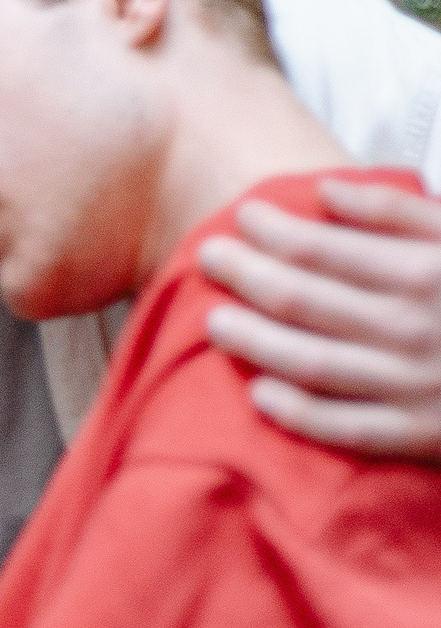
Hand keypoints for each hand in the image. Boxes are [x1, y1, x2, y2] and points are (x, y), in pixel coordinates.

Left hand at [198, 178, 440, 458]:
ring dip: (253, 340)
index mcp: (430, 273)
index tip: (241, 214)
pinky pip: (342, 428)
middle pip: (303, 301)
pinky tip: (258, 391)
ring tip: (216, 321)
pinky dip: (295, 411)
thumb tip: (325, 191)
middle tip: (209, 256)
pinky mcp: (421, 436)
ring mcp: (417, 387)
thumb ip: (402, 212)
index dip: (272, 230)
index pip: (324, 248)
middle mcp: (417, 329)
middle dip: (246, 275)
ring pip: (310, 362)